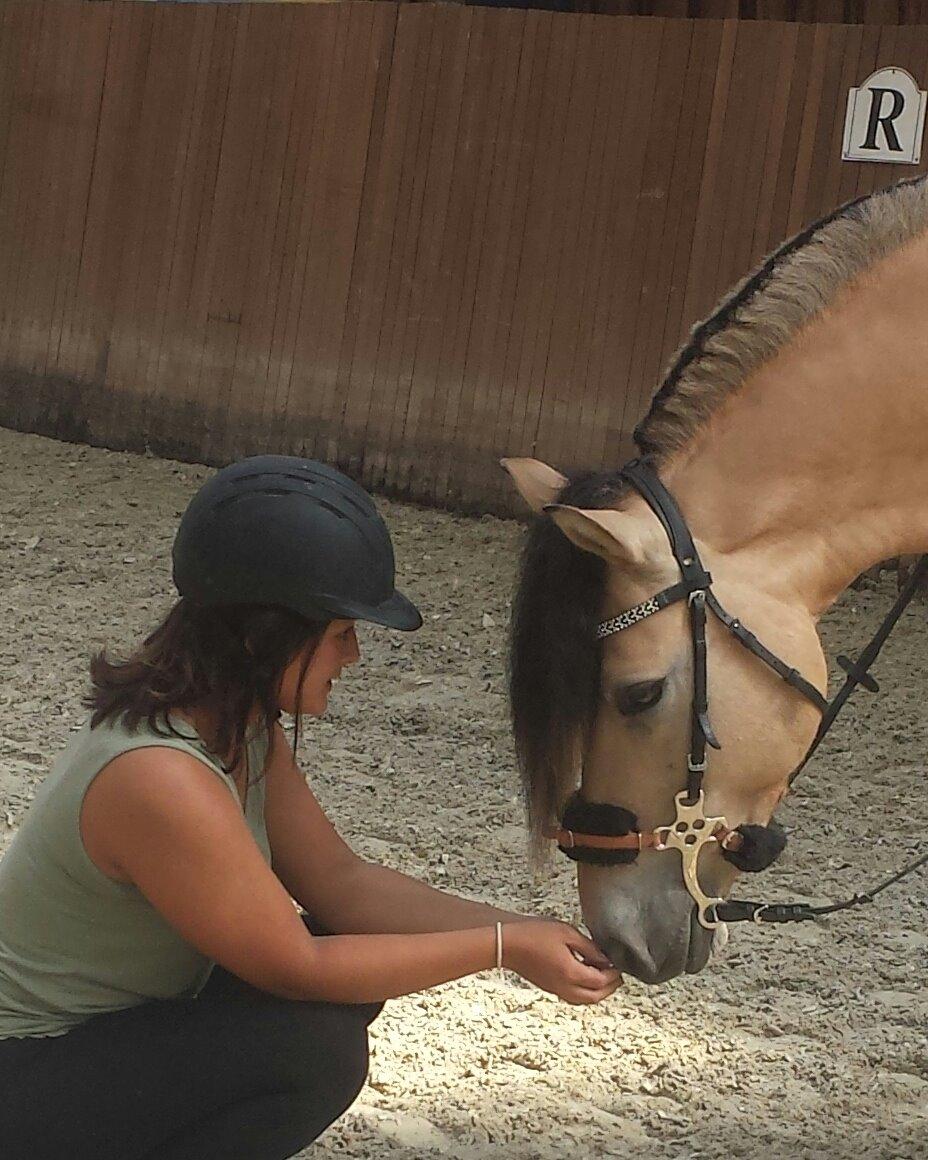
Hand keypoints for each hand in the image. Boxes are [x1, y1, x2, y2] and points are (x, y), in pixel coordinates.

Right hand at [500, 920, 621, 1004]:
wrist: (506, 942)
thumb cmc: (533, 933)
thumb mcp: (567, 933)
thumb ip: (589, 947)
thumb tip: (605, 958)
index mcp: (571, 973)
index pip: (601, 981)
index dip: (613, 973)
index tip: (619, 964)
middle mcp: (565, 987)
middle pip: (595, 997)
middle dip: (610, 988)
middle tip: (617, 975)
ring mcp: (556, 989)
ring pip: (583, 1000)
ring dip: (597, 992)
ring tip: (604, 976)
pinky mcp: (548, 987)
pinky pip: (573, 997)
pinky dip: (584, 991)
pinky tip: (584, 976)